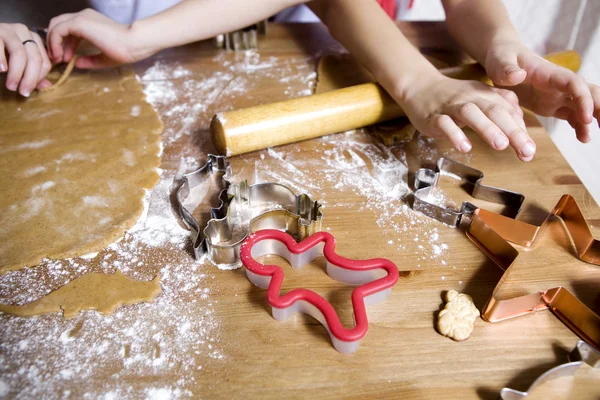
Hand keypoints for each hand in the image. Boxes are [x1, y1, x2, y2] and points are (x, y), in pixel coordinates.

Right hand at [0, 23, 52, 95]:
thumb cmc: (1, 53)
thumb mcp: (18, 62)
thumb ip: (32, 73)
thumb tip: (47, 86)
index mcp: (34, 39)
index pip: (44, 62)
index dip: (38, 79)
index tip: (28, 90)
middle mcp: (24, 32)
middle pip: (35, 59)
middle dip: (30, 79)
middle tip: (22, 92)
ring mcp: (9, 29)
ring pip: (20, 54)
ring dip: (16, 73)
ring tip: (11, 86)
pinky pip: (0, 46)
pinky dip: (1, 60)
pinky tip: (1, 69)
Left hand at [47, 9, 153, 68]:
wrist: (134, 43)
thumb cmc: (125, 50)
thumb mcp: (104, 57)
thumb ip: (89, 59)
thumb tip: (76, 64)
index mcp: (91, 22)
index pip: (69, 28)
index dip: (64, 44)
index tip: (67, 59)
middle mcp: (84, 16)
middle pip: (58, 24)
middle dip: (55, 41)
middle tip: (58, 59)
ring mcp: (80, 17)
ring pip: (55, 25)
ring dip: (53, 43)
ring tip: (57, 59)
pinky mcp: (78, 22)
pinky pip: (58, 30)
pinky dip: (55, 43)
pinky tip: (60, 55)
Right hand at [398, 74, 535, 160]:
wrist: (420, 86)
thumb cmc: (454, 97)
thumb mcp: (480, 98)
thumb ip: (501, 109)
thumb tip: (522, 125)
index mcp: (485, 95)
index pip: (508, 112)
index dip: (521, 131)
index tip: (531, 150)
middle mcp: (471, 98)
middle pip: (495, 112)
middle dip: (512, 131)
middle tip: (526, 151)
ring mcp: (452, 106)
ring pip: (471, 114)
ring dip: (487, 129)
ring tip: (501, 145)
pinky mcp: (434, 116)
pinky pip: (445, 124)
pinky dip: (455, 134)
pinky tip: (464, 147)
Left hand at [484, 39, 598, 142]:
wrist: (501, 58)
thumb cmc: (501, 57)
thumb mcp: (499, 61)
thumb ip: (506, 69)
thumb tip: (518, 75)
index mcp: (549, 73)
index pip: (574, 83)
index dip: (583, 99)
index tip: (586, 117)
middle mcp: (558, 84)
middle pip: (587, 92)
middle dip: (599, 107)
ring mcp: (557, 95)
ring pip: (582, 106)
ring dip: (590, 120)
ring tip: (586, 139)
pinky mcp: (551, 105)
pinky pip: (570, 115)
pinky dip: (579, 126)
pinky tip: (583, 138)